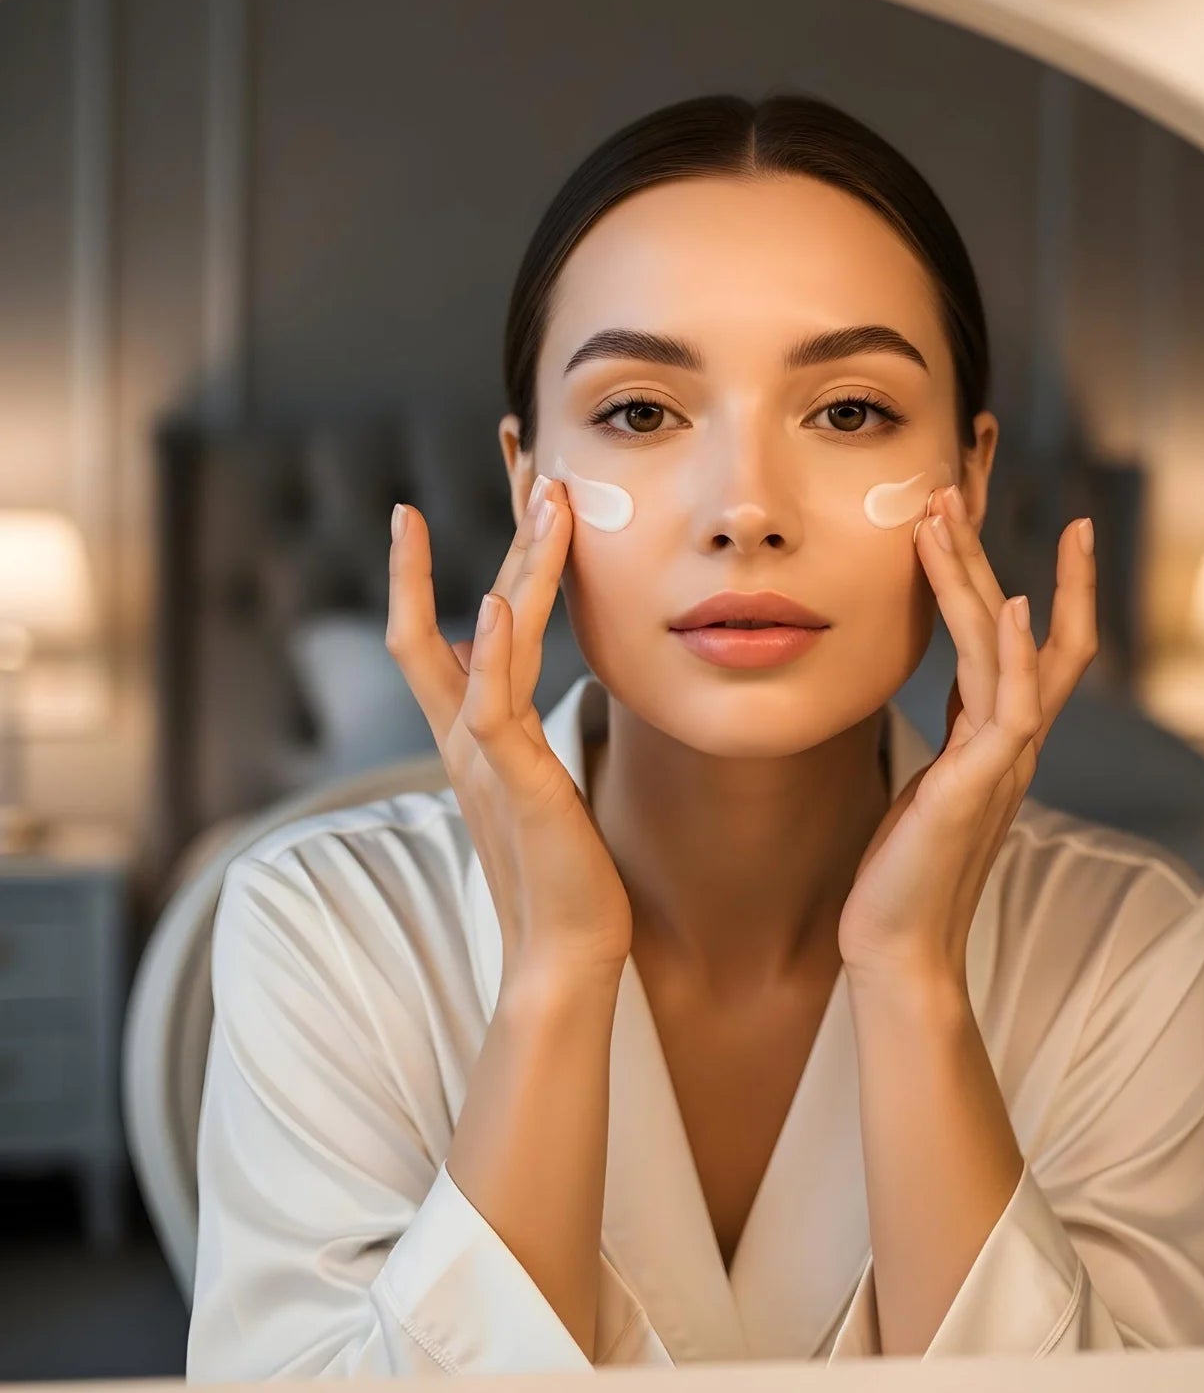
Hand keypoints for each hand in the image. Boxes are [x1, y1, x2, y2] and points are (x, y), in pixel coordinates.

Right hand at [386, 476, 633, 986]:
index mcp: (476, 726)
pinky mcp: (515, 781)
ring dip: (521, 563)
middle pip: (472, 600)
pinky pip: (492, 706)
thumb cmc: (562, 870)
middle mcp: (469, 727)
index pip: (449, 621)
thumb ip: (525, 731)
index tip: (491, 493)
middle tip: (524, 444)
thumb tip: (529, 698)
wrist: (565, 947)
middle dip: (502, 524)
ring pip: (493, 637)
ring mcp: (487, 751)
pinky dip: (492, 653)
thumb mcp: (540, 782)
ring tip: (544, 496)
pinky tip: (499, 604)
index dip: (457, 550)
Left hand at [837, 487, 1096, 984]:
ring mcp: (1003, 762)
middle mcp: (1014, 743)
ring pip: (1008, 650)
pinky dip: (1011, 651)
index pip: (1037, 646)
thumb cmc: (908, 868)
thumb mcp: (935, 779)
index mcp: (1002, 739)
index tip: (1034, 525)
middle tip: (964, 485)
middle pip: (1029, 629)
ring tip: (946, 513)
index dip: (1043, 581)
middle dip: (997, 554)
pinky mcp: (978, 786)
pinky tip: (1009, 602)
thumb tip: (960, 683)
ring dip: (977, 576)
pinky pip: (1009, 706)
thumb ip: (959, 729)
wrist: (898, 946)